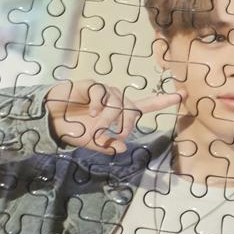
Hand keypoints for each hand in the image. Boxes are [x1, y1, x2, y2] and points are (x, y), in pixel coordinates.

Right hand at [44, 79, 180, 153]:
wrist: (51, 119)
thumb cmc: (75, 129)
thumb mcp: (92, 142)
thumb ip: (107, 145)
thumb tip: (124, 147)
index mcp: (120, 112)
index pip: (147, 104)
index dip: (164, 100)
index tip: (182, 95)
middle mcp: (115, 99)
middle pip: (132, 108)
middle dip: (126, 123)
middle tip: (116, 135)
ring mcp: (103, 92)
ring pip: (117, 101)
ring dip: (110, 117)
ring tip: (99, 128)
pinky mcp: (90, 86)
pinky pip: (101, 93)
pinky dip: (99, 104)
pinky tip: (92, 113)